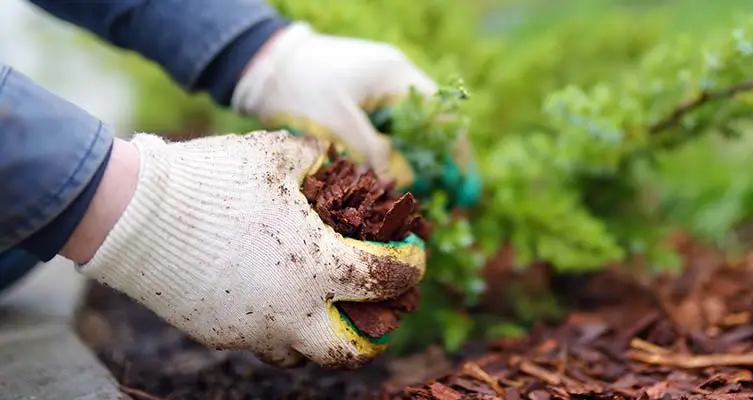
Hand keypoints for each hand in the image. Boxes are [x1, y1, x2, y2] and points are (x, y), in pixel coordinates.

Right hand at [76, 131, 425, 368]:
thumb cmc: (213, 180)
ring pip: (300, 354)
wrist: (134, 214)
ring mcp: (253, 328)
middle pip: (351, 351)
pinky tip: (269, 295)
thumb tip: (334, 158)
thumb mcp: (276, 155)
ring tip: (320, 308)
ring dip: (319, 334)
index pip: (387, 279)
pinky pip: (258, 339)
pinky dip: (273, 324)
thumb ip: (315, 159)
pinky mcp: (219, 333)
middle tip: (378, 313)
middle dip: (374, 336)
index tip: (413, 255)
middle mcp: (293, 310)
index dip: (411, 266)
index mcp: (320, 267)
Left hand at [232, 22, 480, 208]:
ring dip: (421, 162)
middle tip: (453, 199)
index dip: (457, 153)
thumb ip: (373, 153)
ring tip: (431, 198)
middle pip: (432, 124)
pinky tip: (399, 182)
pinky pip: (390, 130)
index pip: (442, 116)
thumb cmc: (297, 89)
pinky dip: (397, 155)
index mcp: (395, 75)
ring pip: (411, 130)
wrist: (261, 65)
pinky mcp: (362, 99)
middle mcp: (394, 77)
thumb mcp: (336, 124)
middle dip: (444, 162)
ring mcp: (379, 87)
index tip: (463, 187)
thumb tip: (405, 181)